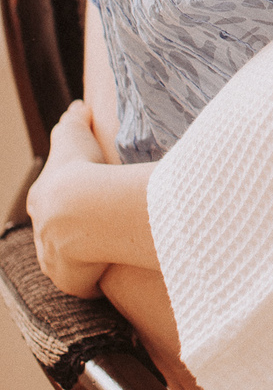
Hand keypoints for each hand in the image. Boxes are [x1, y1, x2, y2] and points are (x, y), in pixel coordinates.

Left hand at [27, 102, 109, 296]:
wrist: (85, 208)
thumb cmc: (81, 168)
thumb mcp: (75, 133)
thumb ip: (75, 119)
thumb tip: (79, 106)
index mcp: (42, 199)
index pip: (52, 203)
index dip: (70, 202)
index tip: (88, 201)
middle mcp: (42, 233)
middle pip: (57, 234)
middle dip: (74, 232)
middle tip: (101, 228)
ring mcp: (55, 259)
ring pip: (69, 260)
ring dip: (86, 257)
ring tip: (112, 248)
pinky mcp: (72, 281)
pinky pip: (84, 283)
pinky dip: (96, 278)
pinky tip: (115, 267)